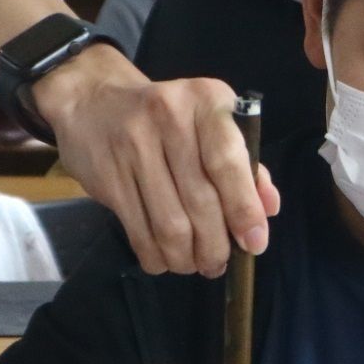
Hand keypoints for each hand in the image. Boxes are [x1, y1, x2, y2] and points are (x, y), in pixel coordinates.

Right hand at [32, 44, 280, 275]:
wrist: (94, 102)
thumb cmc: (168, 116)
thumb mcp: (210, 121)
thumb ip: (244, 162)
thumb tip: (268, 207)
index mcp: (206, 100)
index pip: (228, 160)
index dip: (244, 208)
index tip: (255, 243)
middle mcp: (170, 118)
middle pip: (200, 200)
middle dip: (215, 244)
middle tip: (220, 262)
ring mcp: (134, 147)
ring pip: (170, 223)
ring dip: (187, 257)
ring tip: (196, 264)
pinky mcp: (108, 177)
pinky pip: (138, 231)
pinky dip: (157, 256)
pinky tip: (167, 259)